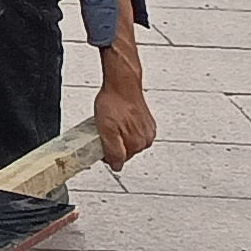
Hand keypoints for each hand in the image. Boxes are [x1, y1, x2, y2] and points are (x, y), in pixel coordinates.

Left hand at [92, 38, 157, 169]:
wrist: (122, 83)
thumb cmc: (113, 102)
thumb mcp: (106, 130)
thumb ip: (112, 151)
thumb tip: (117, 166)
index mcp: (137, 144)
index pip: (119, 161)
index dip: (107, 153)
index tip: (102, 143)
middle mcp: (146, 139)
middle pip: (125, 152)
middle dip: (115, 144)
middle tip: (106, 130)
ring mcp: (148, 130)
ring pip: (130, 142)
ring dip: (121, 136)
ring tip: (113, 122)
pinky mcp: (148, 122)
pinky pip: (135, 132)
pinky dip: (126, 128)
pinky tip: (120, 119)